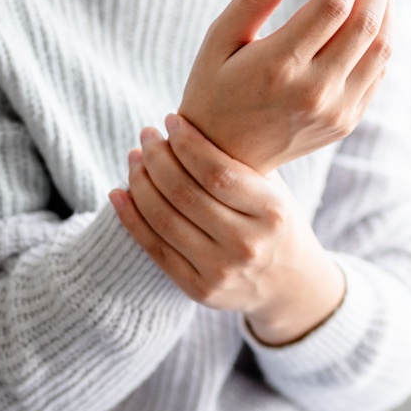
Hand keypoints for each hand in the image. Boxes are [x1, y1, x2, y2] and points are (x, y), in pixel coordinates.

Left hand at [109, 113, 345, 345]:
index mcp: (273, 213)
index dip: (186, 143)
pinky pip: (155, 248)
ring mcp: (222, 271)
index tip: (170, 120)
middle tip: (146, 136)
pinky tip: (120, 192)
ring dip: (139, 182)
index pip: (217, 172)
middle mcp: (248, 244)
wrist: (291, 285)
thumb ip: (240, 163)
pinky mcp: (200, 289)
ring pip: (164, 219)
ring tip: (134, 159)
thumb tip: (188, 123)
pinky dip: (130, 217)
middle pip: (184, 193)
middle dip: (157, 157)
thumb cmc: (277, 224)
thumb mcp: (275, 191)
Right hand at [179, 0, 394, 173]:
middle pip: (365, 25)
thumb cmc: (215, 90)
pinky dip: (383, 40)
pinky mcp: (346, 122)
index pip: (332, 6)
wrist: (225, 159)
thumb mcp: (219, 40)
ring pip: (381, 50)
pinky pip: (377, 74)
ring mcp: (335, 111)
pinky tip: (376, 18)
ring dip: (388, 9)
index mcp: (279, 67)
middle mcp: (314, 92)